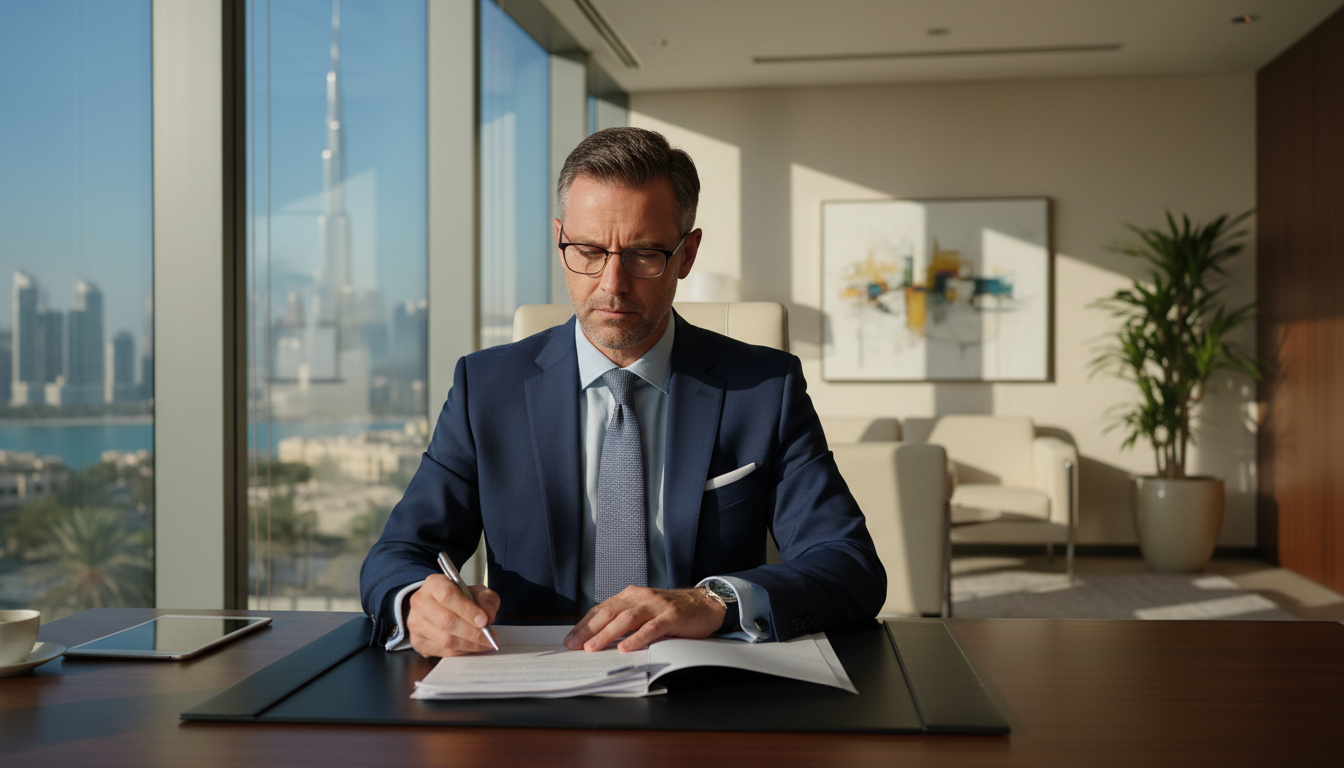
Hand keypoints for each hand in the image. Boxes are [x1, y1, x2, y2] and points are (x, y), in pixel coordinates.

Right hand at [406, 574, 500, 657]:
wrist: (439, 606)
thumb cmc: (460, 598)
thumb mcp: (477, 591)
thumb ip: (486, 600)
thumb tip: (487, 617)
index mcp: (434, 584)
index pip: (448, 596)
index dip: (467, 610)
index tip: (484, 621)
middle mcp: (420, 602)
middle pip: (447, 621)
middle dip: (472, 633)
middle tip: (489, 638)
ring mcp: (415, 623)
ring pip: (445, 639)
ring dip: (469, 645)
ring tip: (484, 644)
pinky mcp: (417, 641)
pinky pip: (442, 651)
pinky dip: (460, 651)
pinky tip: (471, 647)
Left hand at [564, 586, 724, 652]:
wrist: (705, 604)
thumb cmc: (673, 611)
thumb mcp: (645, 611)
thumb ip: (626, 620)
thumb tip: (599, 638)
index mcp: (631, 596)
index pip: (602, 609)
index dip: (584, 624)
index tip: (571, 639)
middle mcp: (641, 598)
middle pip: (610, 613)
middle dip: (589, 630)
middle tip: (574, 645)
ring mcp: (656, 606)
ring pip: (626, 619)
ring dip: (607, 634)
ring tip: (593, 648)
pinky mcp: (671, 617)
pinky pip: (651, 628)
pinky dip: (636, 638)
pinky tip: (625, 647)